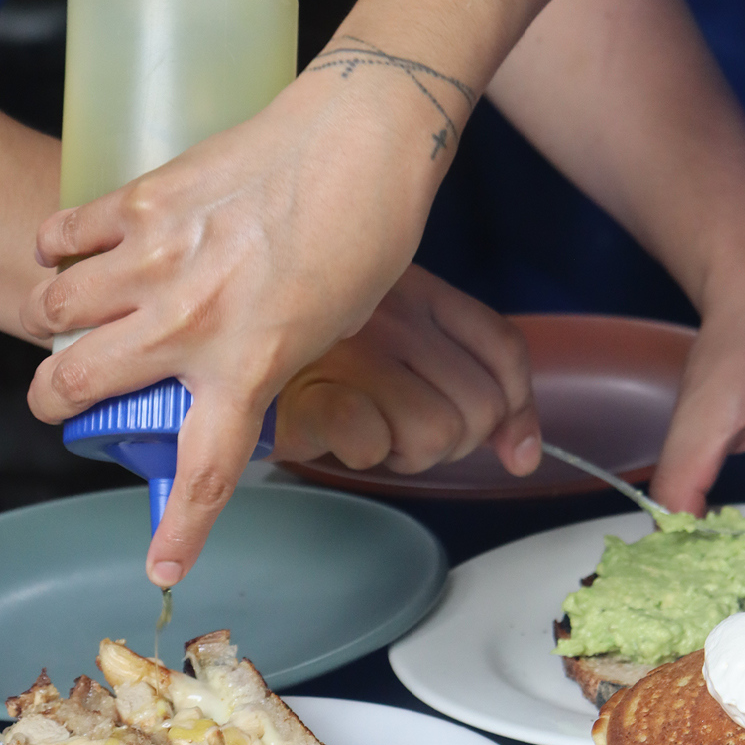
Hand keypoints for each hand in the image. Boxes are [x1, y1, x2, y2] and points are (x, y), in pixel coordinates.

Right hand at [20, 38, 475, 587]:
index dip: (177, 532)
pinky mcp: (142, 200)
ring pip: (54, 312)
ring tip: (79, 320)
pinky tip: (77, 255)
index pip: (202, 472)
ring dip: (57, 325)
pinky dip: (59, 251)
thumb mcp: (326, 328)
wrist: (360, 140)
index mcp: (250, 364)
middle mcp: (189, 322)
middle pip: (74, 386)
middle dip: (57, 405)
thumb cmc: (364, 233)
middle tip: (68, 400)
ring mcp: (156, 259)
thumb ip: (263, 358)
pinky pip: (64, 236)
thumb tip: (222, 367)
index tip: (162, 569)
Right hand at [274, 265, 540, 474]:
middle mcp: (390, 313)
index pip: (502, 348)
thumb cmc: (308, 353)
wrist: (219, 349)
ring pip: (437, 433)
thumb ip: (471, 380)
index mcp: (415, 289)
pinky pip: (374, 444)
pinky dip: (364, 455)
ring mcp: (351, 349)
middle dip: (451, 441)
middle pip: (479, 406)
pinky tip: (339, 437)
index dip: (517, 407)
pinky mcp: (309, 389)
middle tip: (404, 430)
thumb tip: (524, 455)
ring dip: (407, 453)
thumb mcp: (398, 343)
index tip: (512, 445)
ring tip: (369, 430)